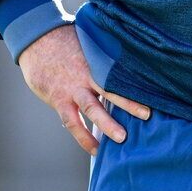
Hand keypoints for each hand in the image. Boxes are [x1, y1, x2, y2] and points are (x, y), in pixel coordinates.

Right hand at [17, 24, 150, 154]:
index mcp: (97, 61)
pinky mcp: (59, 100)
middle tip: (147, 115)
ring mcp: (72, 89)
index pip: (120, 72)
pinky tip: (95, 149)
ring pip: (92, 109)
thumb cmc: (67, 41)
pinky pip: (73, 122)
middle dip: (129, 103)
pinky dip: (84, 137)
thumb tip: (128, 57)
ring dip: (107, 124)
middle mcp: (87, 76)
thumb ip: (105, 55)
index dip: (136, 82)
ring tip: (122, 138)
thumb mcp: (89, 44)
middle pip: (110, 90)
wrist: (37, 41)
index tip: (154, 89)